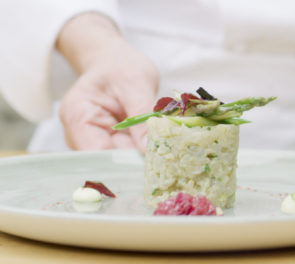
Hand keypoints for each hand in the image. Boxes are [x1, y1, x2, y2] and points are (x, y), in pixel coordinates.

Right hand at [57, 13, 157, 150]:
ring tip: (164, 154)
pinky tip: (158, 151)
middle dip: (135, 163)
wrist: (114, 63)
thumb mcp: (136, 84)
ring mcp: (92, 143)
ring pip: (118, 162)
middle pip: (107, 161)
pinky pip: (125, 157)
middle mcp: (78, 135)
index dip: (124, 162)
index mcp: (78, 115)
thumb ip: (141, 114)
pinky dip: (141, 155)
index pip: (98, 151)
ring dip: (140, 160)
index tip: (152, 163)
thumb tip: (149, 149)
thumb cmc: (121, 67)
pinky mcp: (108, 146)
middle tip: (165, 162)